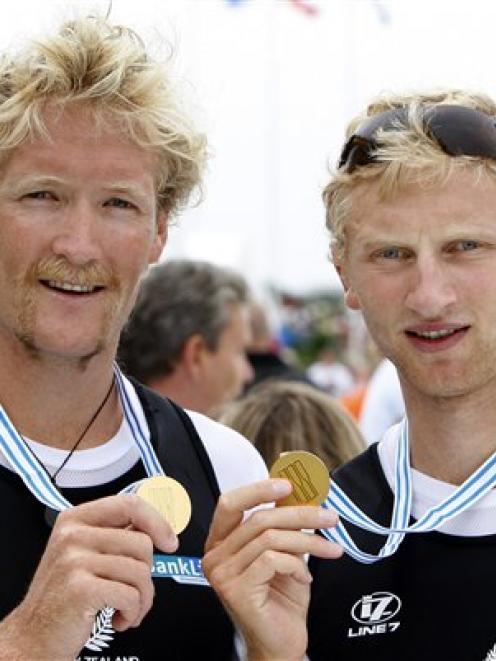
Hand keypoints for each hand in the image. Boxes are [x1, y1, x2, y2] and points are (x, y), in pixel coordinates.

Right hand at [0, 494, 176, 660]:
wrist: (33, 635)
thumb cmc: (63, 596)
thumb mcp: (81, 552)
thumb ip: (113, 535)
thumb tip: (153, 526)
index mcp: (75, 519)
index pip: (129, 504)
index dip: (157, 522)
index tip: (169, 541)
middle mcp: (72, 535)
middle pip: (141, 543)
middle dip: (147, 573)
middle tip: (133, 590)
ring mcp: (74, 560)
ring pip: (140, 571)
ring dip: (142, 598)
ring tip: (127, 608)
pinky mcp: (80, 589)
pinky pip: (131, 595)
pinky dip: (133, 612)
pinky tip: (119, 618)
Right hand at [203, 479, 341, 660]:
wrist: (281, 644)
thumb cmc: (281, 598)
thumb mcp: (283, 552)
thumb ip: (283, 524)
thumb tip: (301, 491)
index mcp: (221, 541)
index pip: (230, 503)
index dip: (259, 489)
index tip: (290, 484)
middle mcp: (214, 555)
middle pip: (257, 518)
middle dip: (299, 514)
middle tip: (329, 517)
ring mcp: (222, 574)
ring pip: (269, 538)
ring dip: (307, 540)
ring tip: (330, 549)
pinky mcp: (235, 590)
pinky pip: (272, 560)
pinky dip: (297, 564)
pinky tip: (305, 578)